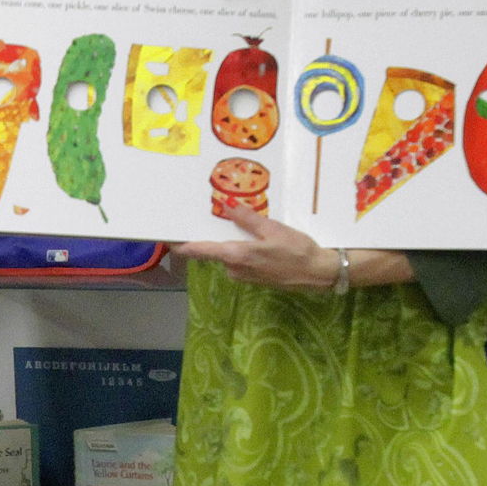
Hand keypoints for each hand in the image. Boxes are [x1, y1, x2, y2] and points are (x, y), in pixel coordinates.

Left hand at [171, 206, 338, 291]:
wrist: (318, 273)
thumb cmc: (297, 251)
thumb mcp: (273, 229)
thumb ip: (248, 219)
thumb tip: (228, 206)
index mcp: (236, 256)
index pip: (200, 250)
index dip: (182, 244)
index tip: (168, 239)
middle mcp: (234, 269)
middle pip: (215, 251)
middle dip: (216, 235)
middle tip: (219, 216)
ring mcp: (243, 276)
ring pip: (229, 255)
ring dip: (234, 242)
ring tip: (252, 228)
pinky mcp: (252, 279)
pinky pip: (240, 261)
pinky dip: (244, 250)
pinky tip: (261, 243)